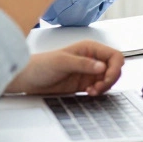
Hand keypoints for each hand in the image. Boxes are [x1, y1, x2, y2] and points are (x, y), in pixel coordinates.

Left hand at [5, 40, 123, 95]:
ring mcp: (89, 72)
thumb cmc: (40, 65)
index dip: (115, 68)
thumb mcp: (62, 62)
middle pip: (114, 68)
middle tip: (98, 88)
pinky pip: (100, 88)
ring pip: (109, 79)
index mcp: (89, 48)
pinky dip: (98, 92)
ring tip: (92, 91)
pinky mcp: (84, 84)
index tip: (106, 78)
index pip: (114, 56)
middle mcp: (92, 59)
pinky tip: (89, 93)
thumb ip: (82, 64)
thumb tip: (102, 66)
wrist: (28, 79)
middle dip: (110, 79)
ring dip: (104, 87)